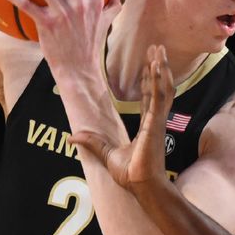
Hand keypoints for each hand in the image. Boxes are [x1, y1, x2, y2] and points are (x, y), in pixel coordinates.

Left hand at [70, 44, 173, 189]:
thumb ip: (92, 143)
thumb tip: (71, 137)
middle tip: (157, 48)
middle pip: (158, 87)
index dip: (148, 81)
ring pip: (162, 87)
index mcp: (147, 126)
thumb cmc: (130, 175)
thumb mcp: (106, 154)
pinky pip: (158, 97)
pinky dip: (158, 80)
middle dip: (157, 67)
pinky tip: (156, 65)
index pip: (148, 98)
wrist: (142, 186)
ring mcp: (157, 120)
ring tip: (158, 50)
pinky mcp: (156, 123)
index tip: (148, 65)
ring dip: (160, 68)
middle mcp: (154, 120)